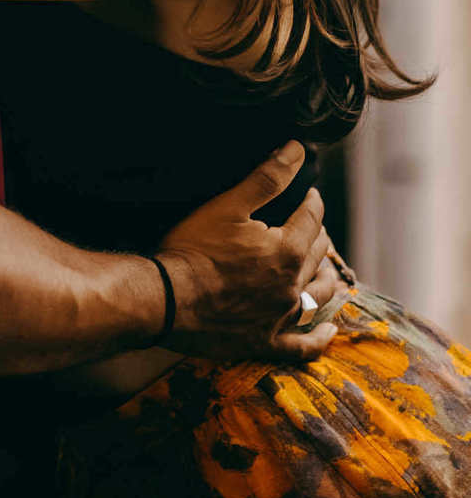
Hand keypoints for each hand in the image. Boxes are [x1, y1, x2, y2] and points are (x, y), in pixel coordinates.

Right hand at [157, 142, 340, 362]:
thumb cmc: (195, 248)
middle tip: (312, 224)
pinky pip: (302, 346)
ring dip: (326, 279)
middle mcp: (292, 286)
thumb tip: (296, 151)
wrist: (169, 299)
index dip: (312, 202)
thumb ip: (267, 178)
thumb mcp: (230, 205)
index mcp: (287, 251)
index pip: (311, 219)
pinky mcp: (264, 342)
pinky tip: (329, 332)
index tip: (310, 193)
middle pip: (317, 256)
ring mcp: (280, 317)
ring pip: (318, 296)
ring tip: (326, 268)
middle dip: (318, 235)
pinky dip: (319, 339)